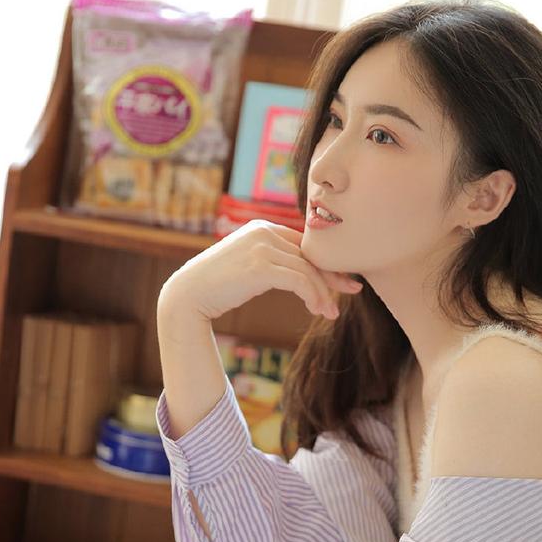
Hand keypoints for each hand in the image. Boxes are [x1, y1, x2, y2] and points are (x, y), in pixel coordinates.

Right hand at [159, 219, 362, 321]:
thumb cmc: (217, 287)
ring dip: (323, 293)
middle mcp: (264, 231)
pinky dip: (313, 296)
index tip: (344, 280)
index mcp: (262, 228)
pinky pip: (299, 280)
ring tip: (330, 313)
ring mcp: (261, 247)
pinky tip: (317, 310)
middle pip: (310, 255)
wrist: (188, 295)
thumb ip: (271, 263)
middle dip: (333, 276)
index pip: (304, 245)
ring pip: (307, 270)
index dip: (327, 263)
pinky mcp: (260, 266)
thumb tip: (300, 276)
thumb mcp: (248, 268)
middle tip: (352, 292)